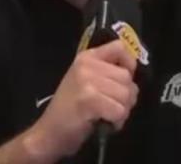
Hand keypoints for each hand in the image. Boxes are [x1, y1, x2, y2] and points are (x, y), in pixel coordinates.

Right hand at [26, 40, 138, 160]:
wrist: (48, 133)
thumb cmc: (71, 109)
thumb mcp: (86, 80)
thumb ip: (107, 72)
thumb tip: (132, 77)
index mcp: (87, 57)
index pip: (119, 47)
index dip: (128, 64)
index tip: (123, 81)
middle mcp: (87, 65)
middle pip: (126, 76)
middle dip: (127, 96)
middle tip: (114, 107)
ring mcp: (87, 81)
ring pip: (126, 94)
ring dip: (123, 110)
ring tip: (108, 116)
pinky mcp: (89, 100)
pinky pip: (119, 110)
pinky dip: (117, 121)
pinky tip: (106, 124)